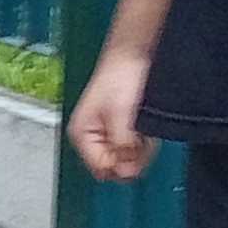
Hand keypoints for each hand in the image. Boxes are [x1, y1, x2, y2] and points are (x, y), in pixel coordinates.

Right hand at [66, 47, 158, 183]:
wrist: (133, 56)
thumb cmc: (119, 76)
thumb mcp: (120, 115)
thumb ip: (121, 144)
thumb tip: (126, 171)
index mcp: (81, 134)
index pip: (100, 168)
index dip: (120, 165)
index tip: (135, 153)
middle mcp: (92, 138)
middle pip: (114, 167)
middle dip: (131, 157)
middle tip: (141, 140)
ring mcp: (108, 136)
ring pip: (126, 161)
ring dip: (140, 150)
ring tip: (144, 130)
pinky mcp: (122, 132)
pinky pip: (134, 151)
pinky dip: (144, 144)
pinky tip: (146, 130)